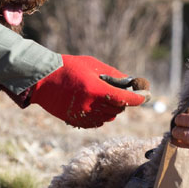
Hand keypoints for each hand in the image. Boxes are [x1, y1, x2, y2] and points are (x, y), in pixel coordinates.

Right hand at [28, 55, 149, 127]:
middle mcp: (90, 105)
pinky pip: (97, 122)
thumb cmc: (68, 67)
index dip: (137, 98)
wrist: (42, 80)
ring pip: (109, 117)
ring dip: (112, 109)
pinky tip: (96, 105)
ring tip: (105, 97)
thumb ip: (112, 74)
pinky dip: (101, 115)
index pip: (123, 98)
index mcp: (94, 89)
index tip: (145, 96)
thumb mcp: (92, 65)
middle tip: (120, 91)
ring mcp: (82, 115)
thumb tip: (130, 81)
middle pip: (118, 109)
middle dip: (123, 101)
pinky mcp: (76, 121)